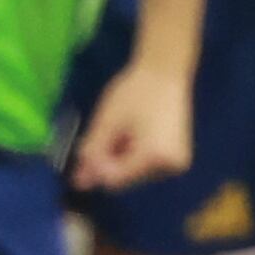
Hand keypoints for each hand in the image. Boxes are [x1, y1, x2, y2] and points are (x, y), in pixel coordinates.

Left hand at [70, 62, 194, 192]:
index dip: (96, 167)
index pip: (115, 180)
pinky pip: (145, 168)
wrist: (165, 72)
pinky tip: (128, 136)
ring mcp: (175, 164)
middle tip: (101, 138)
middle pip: (125, 181)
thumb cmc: (136, 91)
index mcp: (155, 156)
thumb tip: (78, 183)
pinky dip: (131, 157)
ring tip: (118, 133)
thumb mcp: (107, 121)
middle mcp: (170, 167)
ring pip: (134, 176)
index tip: (86, 150)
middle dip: (107, 163)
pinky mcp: (175, 159)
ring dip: (118, 160)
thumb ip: (93, 152)